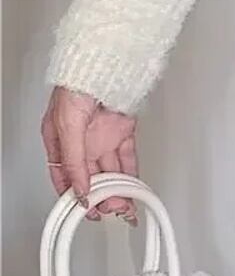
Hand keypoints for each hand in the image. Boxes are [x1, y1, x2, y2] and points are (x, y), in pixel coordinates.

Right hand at [40, 87, 138, 222]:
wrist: (106, 64)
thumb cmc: (77, 86)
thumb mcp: (67, 127)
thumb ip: (74, 161)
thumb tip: (80, 189)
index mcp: (59, 139)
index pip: (64, 175)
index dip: (73, 195)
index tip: (85, 211)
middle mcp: (82, 140)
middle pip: (91, 176)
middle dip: (100, 196)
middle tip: (110, 211)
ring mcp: (103, 135)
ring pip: (111, 169)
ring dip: (118, 189)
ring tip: (125, 206)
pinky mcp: (123, 130)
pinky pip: (128, 157)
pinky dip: (132, 173)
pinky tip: (135, 186)